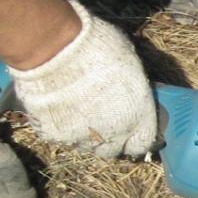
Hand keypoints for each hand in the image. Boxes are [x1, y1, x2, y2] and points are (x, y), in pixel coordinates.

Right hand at [10, 3, 157, 158]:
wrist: (55, 49)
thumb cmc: (98, 46)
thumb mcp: (129, 62)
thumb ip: (131, 85)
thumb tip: (129, 87)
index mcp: (138, 116)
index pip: (142, 143)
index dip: (136, 135)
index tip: (131, 127)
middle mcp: (112, 134)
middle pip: (112, 150)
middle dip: (110, 138)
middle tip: (102, 117)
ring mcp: (81, 138)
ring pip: (85, 145)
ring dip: (84, 132)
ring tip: (77, 108)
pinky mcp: (54, 136)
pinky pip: (60, 136)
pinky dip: (60, 125)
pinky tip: (58, 106)